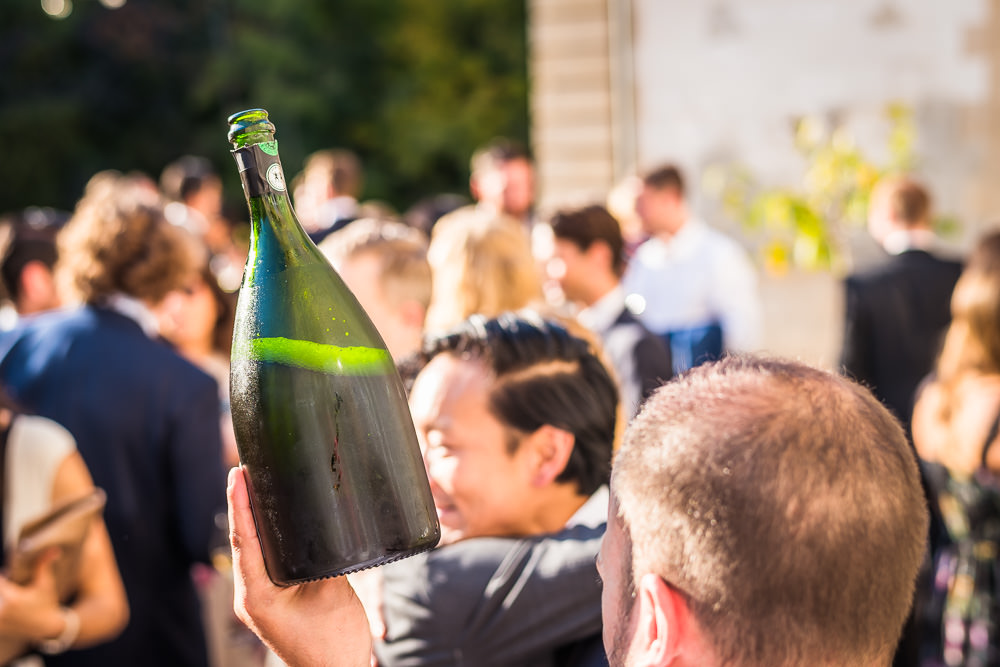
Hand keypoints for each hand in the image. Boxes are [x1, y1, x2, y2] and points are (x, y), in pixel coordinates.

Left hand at [0, 548, 64, 641]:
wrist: (48, 627)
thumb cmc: (48, 602)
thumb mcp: (46, 583)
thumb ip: (43, 564)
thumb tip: (53, 549)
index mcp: (13, 598)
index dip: (2, 575)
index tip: (8, 573)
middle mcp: (2, 611)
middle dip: (3, 585)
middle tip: (9, 582)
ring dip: (2, 595)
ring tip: (11, 592)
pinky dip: (2, 605)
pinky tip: (8, 603)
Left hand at [228, 467, 372, 666]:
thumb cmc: (333, 643)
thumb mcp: (331, 594)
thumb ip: (323, 557)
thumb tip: (323, 523)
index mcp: (257, 595)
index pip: (244, 540)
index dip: (240, 504)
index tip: (237, 474)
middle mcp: (251, 596)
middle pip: (243, 541)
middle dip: (243, 504)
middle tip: (245, 469)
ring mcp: (259, 599)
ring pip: (252, 550)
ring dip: (252, 519)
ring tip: (254, 485)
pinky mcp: (272, 599)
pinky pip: (264, 560)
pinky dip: (266, 536)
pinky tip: (273, 519)